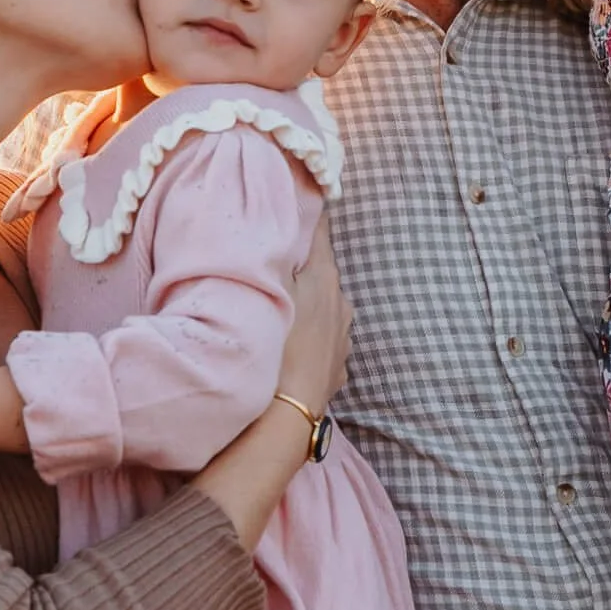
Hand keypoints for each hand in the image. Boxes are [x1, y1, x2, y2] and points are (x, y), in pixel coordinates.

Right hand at [276, 217, 351, 414]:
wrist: (287, 414)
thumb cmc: (274, 347)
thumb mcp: (266, 291)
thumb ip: (271, 257)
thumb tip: (272, 229)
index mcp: (323, 276)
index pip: (319, 230)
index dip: (309, 212)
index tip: (301, 195)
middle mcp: (341, 302)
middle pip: (319, 272)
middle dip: (301, 266)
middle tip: (275, 262)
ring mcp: (344, 337)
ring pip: (323, 309)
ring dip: (306, 306)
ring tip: (280, 313)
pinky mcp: (339, 366)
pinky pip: (322, 342)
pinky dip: (309, 339)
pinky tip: (290, 349)